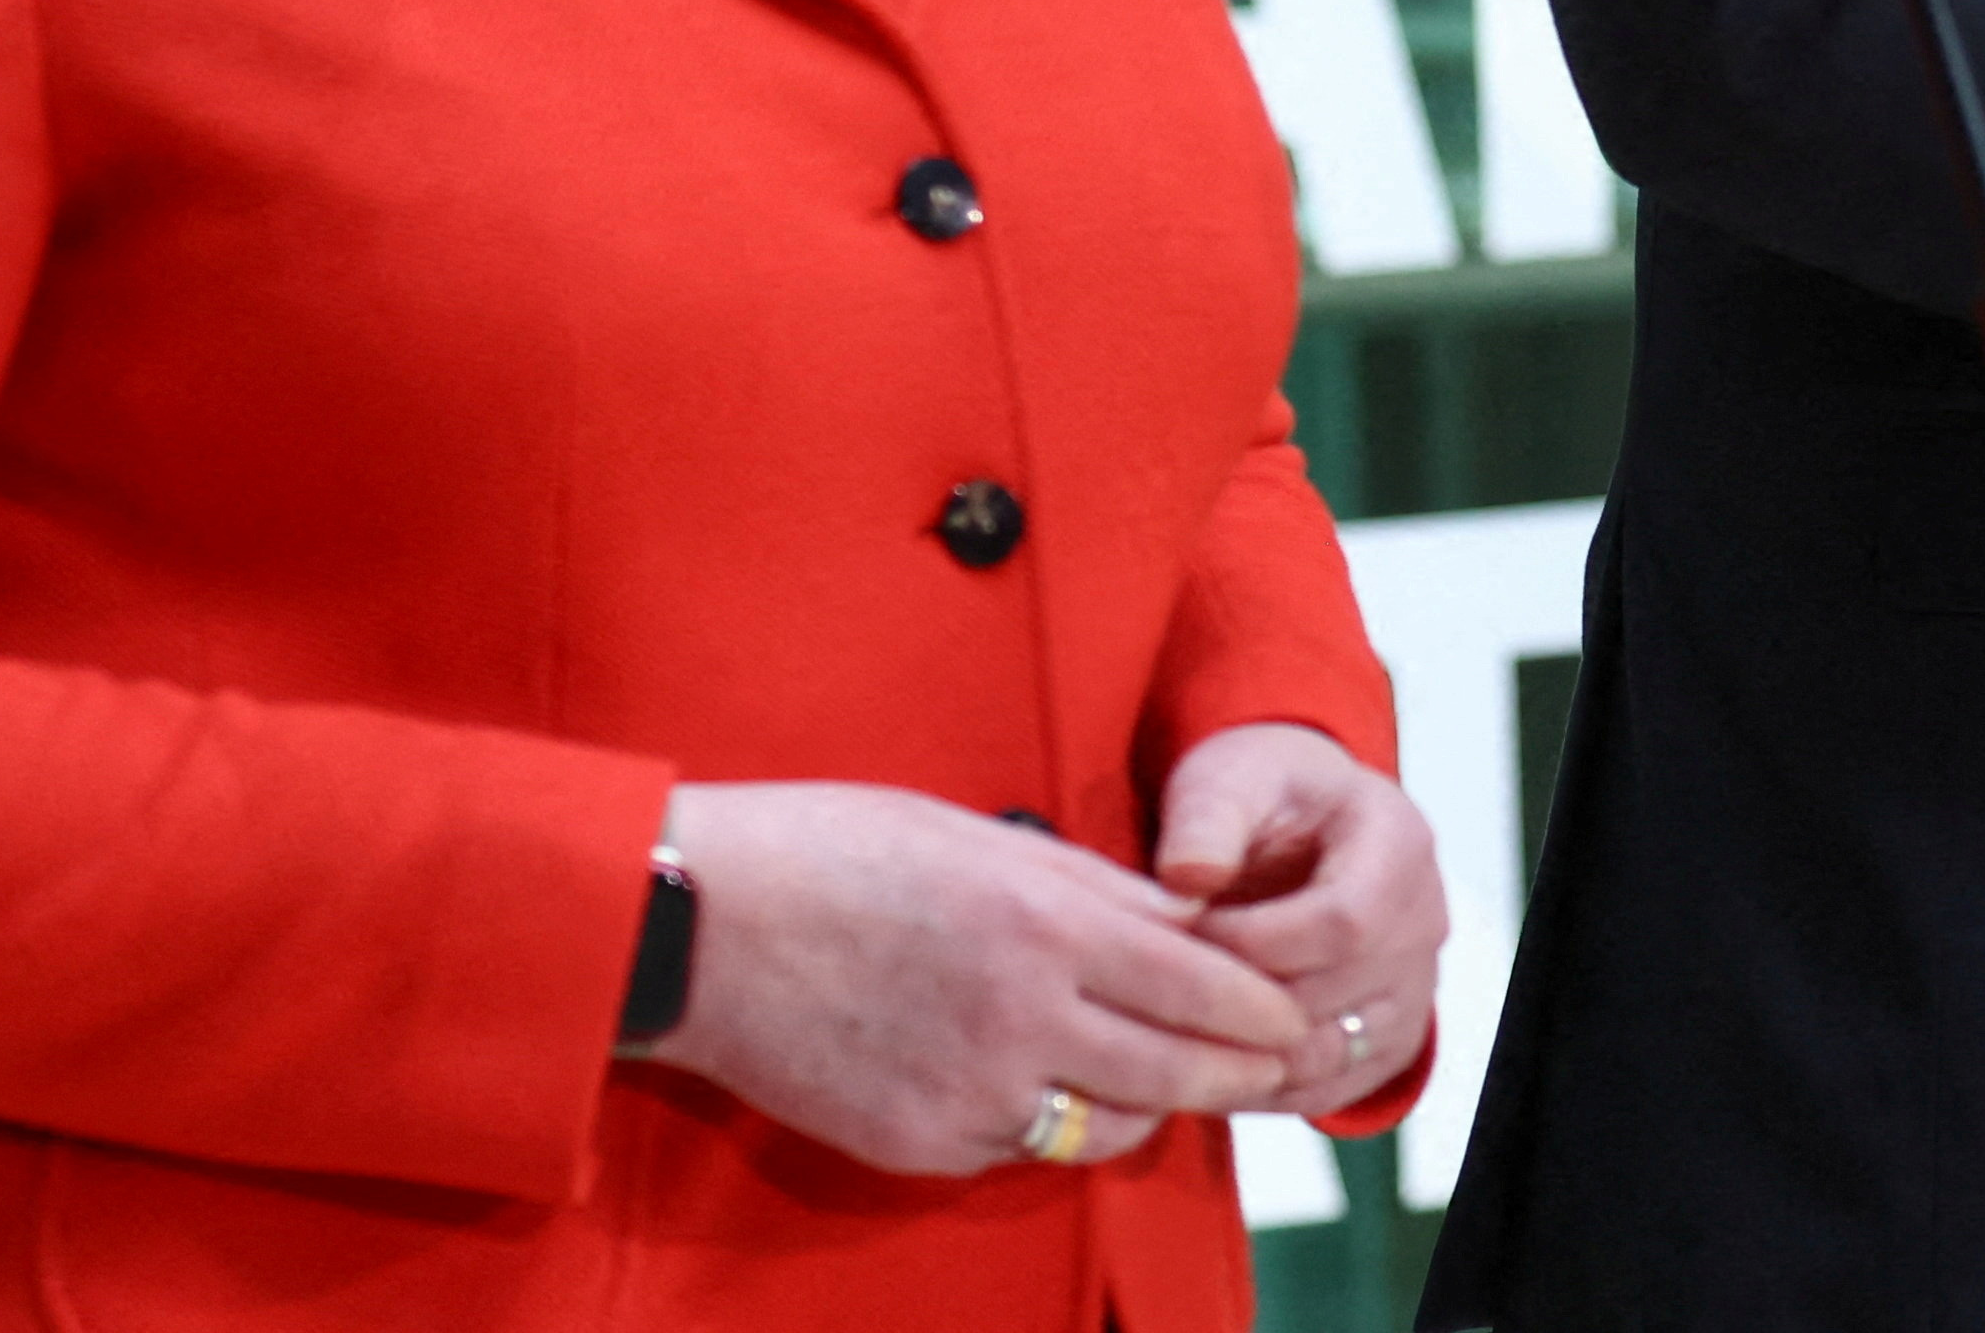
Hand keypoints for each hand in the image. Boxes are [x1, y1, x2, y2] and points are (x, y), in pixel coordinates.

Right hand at [638, 781, 1311, 1175]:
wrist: (699, 926)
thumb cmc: (834, 849)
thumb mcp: (977, 836)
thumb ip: (1088, 886)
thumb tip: (1183, 918)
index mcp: (1042, 923)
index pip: (1201, 984)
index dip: (1259, 1008)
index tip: (1286, 1014)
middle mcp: (1020, 1017)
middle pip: (1175, 1071)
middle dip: (1235, 1072)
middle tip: (1266, 1067)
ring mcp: (969, 1094)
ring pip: (1108, 1128)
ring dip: (1147, 1105)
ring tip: (1159, 1076)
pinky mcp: (919, 1144)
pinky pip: (1019, 1149)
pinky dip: (1049, 1122)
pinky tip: (1043, 1086)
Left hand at [1156, 721, 1449, 1118]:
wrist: (1295, 823)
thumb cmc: (1260, 795)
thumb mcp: (1226, 779)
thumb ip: (1205, 821)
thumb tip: (1186, 878)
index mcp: (1399, 843)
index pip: (1344, 924)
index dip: (1255, 943)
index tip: (1181, 935)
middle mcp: (1424, 921)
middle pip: (1335, 996)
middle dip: (1240, 1002)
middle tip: (1165, 993)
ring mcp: (1416, 986)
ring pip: (1331, 1052)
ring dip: (1247, 1053)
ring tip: (1176, 1031)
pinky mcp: (1393, 1037)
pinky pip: (1332, 1088)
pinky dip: (1266, 1087)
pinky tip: (1207, 1059)